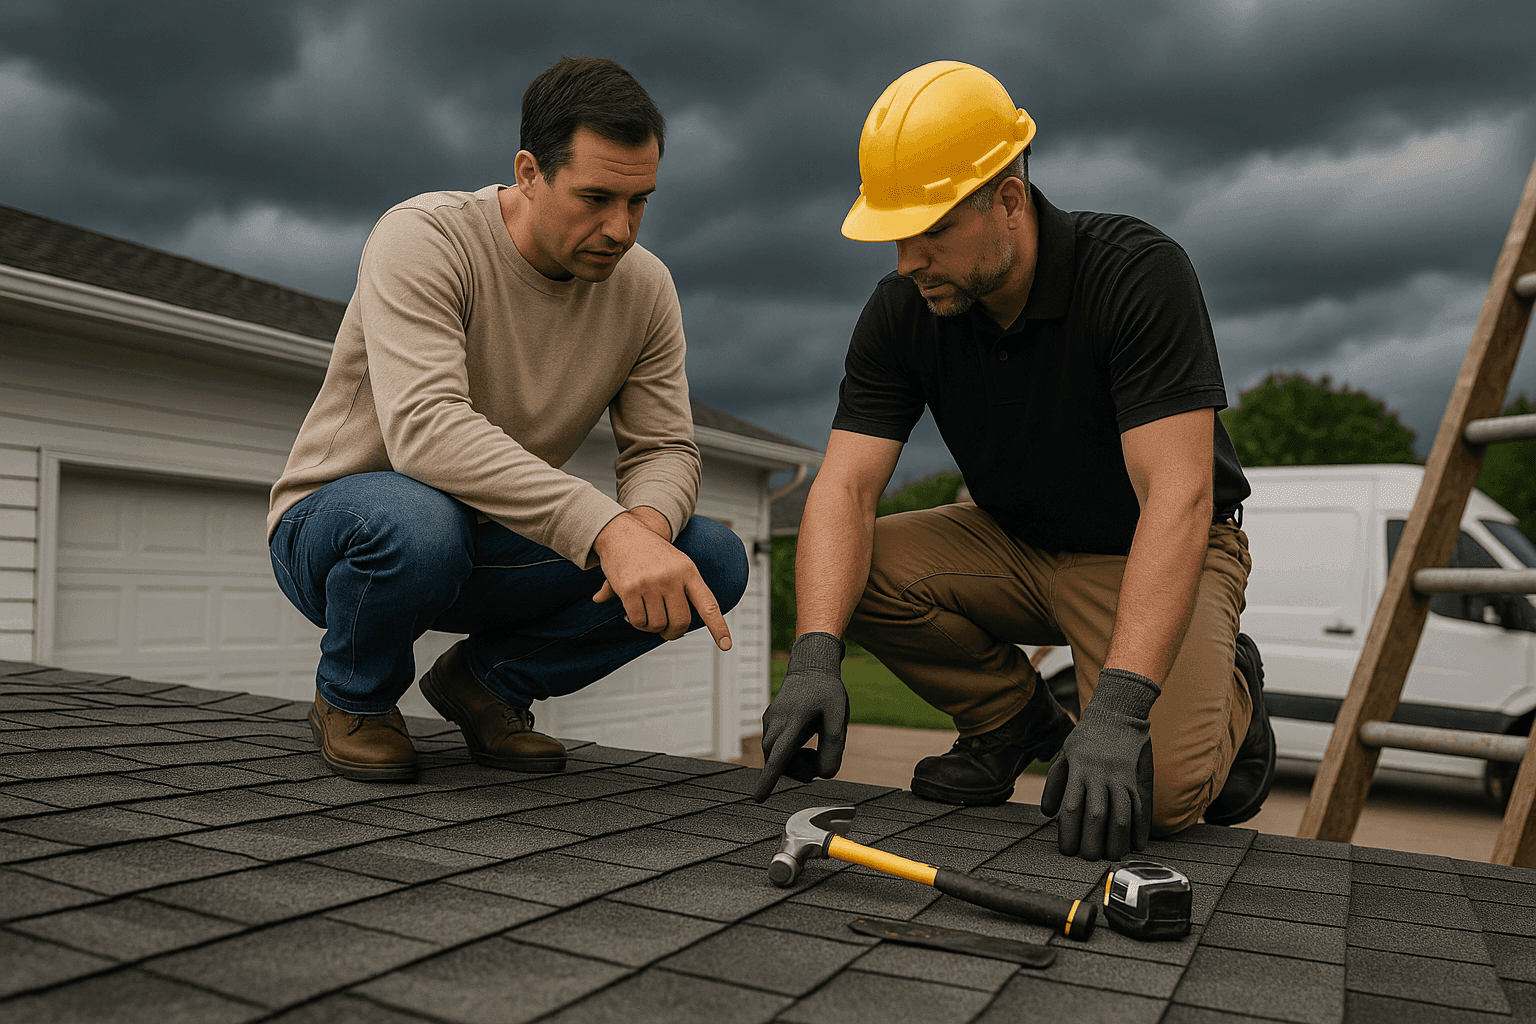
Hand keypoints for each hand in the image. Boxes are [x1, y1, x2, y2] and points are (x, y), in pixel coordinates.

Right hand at [591, 509, 730, 649]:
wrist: (623, 533)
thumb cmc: (653, 553)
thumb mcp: (675, 563)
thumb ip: (682, 590)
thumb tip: (679, 620)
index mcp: (689, 571)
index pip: (708, 604)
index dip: (718, 627)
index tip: (726, 645)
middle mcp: (672, 577)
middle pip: (680, 622)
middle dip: (672, 632)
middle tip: (666, 630)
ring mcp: (650, 583)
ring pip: (657, 624)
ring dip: (651, 627)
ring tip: (646, 614)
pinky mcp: (629, 589)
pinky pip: (638, 621)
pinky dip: (636, 623)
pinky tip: (630, 613)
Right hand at [753, 632, 849, 800]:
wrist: (811, 666)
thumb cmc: (826, 692)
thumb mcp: (838, 717)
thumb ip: (833, 747)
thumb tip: (825, 775)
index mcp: (793, 722)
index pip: (779, 756)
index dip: (770, 779)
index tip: (758, 797)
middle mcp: (775, 723)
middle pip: (777, 761)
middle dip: (796, 769)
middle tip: (817, 755)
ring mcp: (769, 721)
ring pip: (774, 755)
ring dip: (792, 759)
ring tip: (811, 744)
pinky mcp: (769, 721)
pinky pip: (774, 746)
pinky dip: (788, 750)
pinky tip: (803, 735)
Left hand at [1039, 667, 1157, 860]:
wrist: (1117, 712)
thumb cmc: (1086, 736)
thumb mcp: (1064, 755)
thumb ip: (1055, 784)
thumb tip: (1048, 813)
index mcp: (1078, 771)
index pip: (1071, 809)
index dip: (1068, 834)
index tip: (1067, 850)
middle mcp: (1100, 776)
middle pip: (1097, 817)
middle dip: (1093, 843)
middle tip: (1089, 858)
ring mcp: (1121, 777)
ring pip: (1122, 815)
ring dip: (1118, 841)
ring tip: (1113, 856)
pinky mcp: (1137, 778)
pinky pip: (1141, 807)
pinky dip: (1140, 828)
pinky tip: (1137, 843)